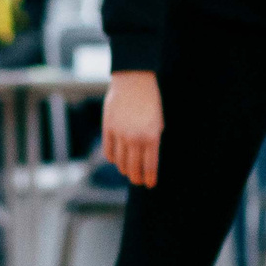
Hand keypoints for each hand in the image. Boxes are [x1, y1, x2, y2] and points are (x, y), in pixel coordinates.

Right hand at [102, 70, 163, 187]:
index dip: (149, 178)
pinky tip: (117, 160)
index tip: (150, 185)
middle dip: (136, 177)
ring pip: (120, 161)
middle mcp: (135, 138)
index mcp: (151, 137)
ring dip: (125, 170)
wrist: (134, 81)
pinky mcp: (108, 128)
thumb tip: (146, 159)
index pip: (150, 166)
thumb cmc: (150, 101)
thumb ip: (152, 141)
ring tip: (128, 172)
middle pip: (134, 167)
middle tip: (138, 182)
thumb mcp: (158, 122)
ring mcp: (120, 134)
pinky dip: (113, 158)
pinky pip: (108, 151)